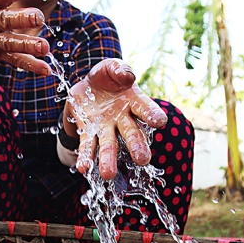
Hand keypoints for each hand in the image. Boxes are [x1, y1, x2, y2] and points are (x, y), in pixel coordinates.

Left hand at [64, 59, 167, 179]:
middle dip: (136, 147)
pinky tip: (83, 167)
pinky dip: (86, 157)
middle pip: (132, 134)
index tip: (160, 121)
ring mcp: (106, 128)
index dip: (153, 115)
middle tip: (142, 160)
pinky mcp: (88, 131)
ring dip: (108, 159)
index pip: (146, 109)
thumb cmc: (107, 76)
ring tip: (108, 175)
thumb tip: (128, 76)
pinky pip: (87, 145)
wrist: (88, 85)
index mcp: (134, 102)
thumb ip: (120, 69)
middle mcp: (123, 119)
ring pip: (109, 145)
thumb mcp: (112, 67)